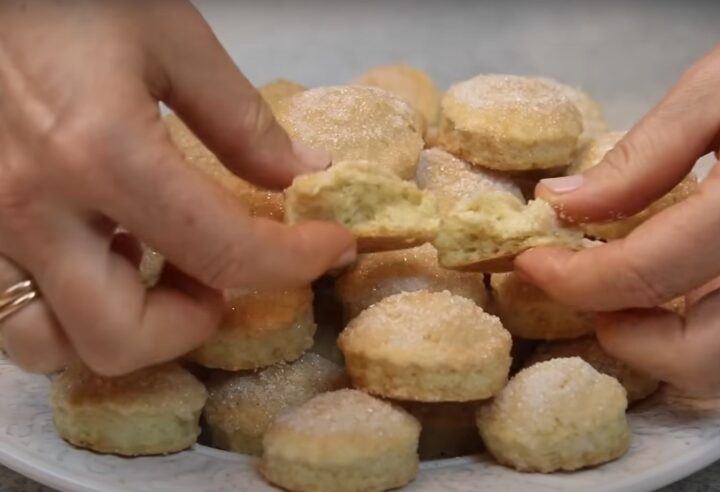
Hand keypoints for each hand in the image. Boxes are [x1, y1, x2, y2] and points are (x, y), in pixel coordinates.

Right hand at [0, 0, 354, 375]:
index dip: (294, 262)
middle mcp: (31, 209)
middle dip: (189, 323)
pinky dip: (62, 306)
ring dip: (117, 325)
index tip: (329, 248)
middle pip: (121, 339)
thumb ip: (239, 119)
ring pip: (48, 346)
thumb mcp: (169, 38)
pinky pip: (6, 312)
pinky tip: (92, 247)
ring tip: (146, 264)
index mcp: (100, 153)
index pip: (223, 251)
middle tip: (215, 273)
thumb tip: (301, 173)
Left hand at [516, 0, 719, 393]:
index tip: (532, 262)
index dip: (572, 280)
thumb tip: (561, 207)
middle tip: (584, 288)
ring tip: (620, 281)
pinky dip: (698, 321)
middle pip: (700, 355)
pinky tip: (669, 274)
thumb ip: (637, 160)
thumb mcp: (715, 89)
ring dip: (661, 339)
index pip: (644, 274)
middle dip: (625, 336)